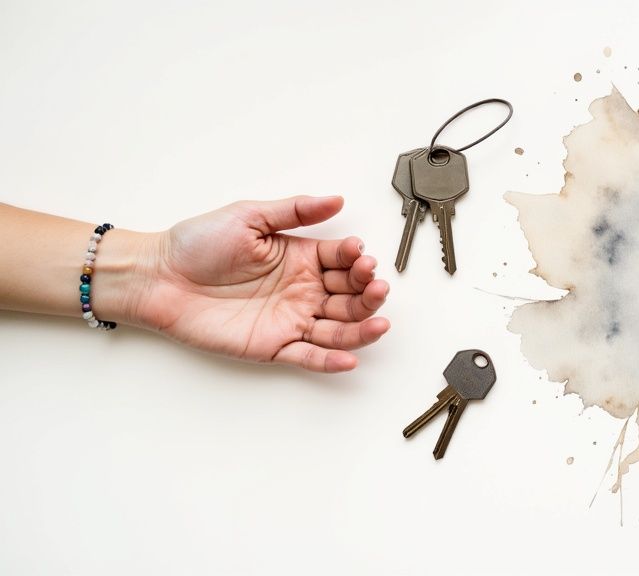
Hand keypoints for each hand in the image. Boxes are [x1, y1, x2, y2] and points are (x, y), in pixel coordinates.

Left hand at [135, 196, 389, 371]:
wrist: (159, 278)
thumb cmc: (197, 245)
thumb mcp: (249, 216)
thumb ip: (295, 211)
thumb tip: (335, 199)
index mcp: (301, 257)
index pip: (342, 260)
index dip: (357, 259)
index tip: (360, 256)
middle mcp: (302, 290)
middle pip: (349, 296)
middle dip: (369, 293)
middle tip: (375, 286)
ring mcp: (291, 319)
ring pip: (338, 328)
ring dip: (363, 327)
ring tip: (379, 323)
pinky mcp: (273, 346)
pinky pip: (309, 356)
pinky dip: (330, 361)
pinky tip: (350, 358)